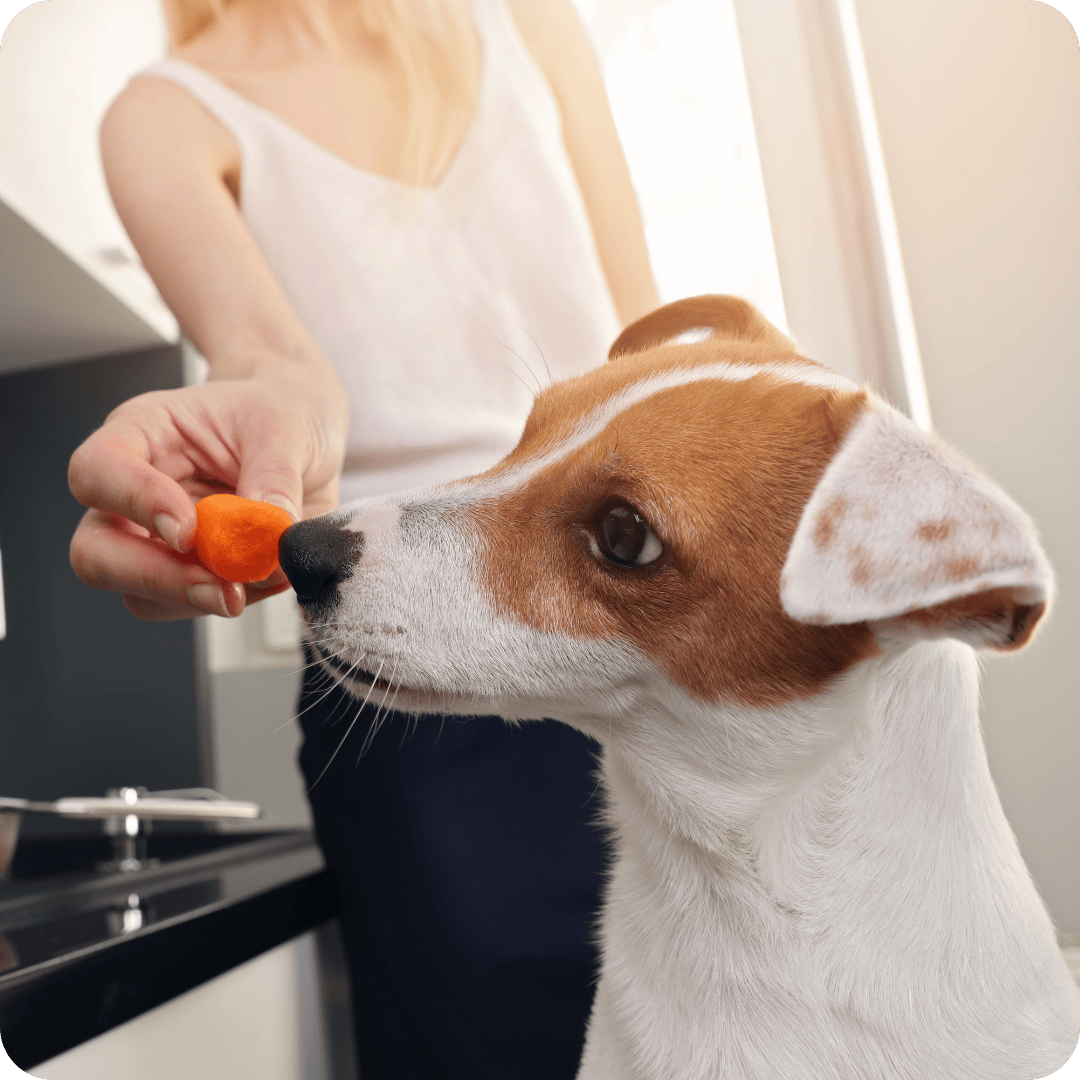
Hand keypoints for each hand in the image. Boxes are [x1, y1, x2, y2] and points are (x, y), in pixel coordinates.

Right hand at [68, 374, 347, 620]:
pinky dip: (232, 599)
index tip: (188, 531)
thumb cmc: (281, 416)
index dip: (135, 504)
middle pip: (96, 551)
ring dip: (202, 598)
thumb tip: (268, 536)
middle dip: (159, 578)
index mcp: (144, 433)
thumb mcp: (287, 429)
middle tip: (225, 588)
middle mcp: (134, 491)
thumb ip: (275, 480)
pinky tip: (272, 576)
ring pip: (140, 593)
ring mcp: (156, 539)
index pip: (97, 471)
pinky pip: (189, 604)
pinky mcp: (188, 571)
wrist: (309, 438)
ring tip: (268, 574)